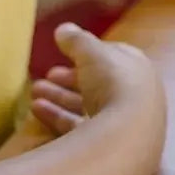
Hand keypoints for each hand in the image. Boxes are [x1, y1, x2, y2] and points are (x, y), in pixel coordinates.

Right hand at [30, 23, 163, 135]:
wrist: (126, 136)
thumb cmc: (115, 83)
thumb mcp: (93, 53)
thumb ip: (77, 40)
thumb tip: (64, 29)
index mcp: (139, 69)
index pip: (115, 58)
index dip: (90, 53)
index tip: (67, 51)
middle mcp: (135, 96)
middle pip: (99, 84)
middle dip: (72, 78)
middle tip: (47, 75)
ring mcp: (122, 122)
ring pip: (87, 106)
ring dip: (60, 97)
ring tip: (35, 91)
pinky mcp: (106, 145)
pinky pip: (79, 128)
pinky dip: (58, 117)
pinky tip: (36, 110)